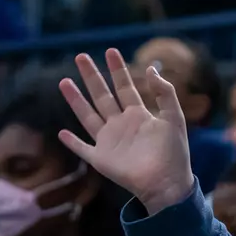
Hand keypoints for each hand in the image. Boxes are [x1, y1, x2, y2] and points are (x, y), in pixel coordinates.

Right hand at [59, 49, 195, 211]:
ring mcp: (109, 142)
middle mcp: (121, 126)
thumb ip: (165, 93)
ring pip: (88, 116)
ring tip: (64, 82)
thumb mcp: (174, 118)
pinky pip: (83, 149)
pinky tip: (61, 133)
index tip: (110, 52)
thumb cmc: (174, 154)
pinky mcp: (101, 159)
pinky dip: (72, 143)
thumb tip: (150, 68)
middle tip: (81, 56)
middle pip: (103, 96)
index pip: (125, 87)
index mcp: (139, 116)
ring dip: (76, 100)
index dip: (118, 70)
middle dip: (92, 77)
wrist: (167, 184)